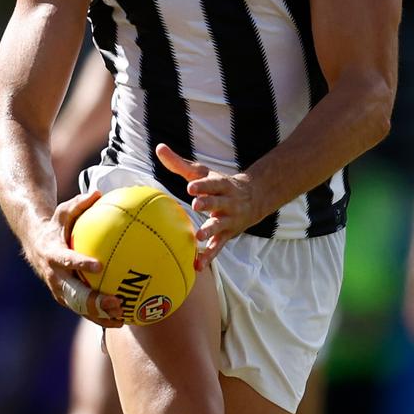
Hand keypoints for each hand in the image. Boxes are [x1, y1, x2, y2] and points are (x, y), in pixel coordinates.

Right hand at [26, 191, 123, 326]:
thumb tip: (97, 193)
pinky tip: (122, 319)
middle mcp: (55, 276)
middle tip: (116, 301)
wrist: (35, 244)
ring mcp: (59, 290)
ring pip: (79, 307)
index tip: (98, 265)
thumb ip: (79, 204)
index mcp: (53, 254)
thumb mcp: (63, 211)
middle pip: (74, 293)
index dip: (81, 263)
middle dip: (94, 301)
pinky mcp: (65, 298)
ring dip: (99, 315)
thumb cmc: (54, 225)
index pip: (67, 260)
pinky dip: (99, 316)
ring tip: (122, 318)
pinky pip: (83, 310)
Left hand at [156, 143, 261, 269]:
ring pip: (220, 225)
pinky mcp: (227, 235)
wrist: (254, 198)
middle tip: (196, 205)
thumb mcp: (203, 172)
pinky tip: (197, 265)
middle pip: (218, 202)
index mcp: (222, 185)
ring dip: (210, 231)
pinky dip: (209, 256)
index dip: (204, 185)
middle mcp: (228, 202)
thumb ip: (180, 163)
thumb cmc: (219, 183)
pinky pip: (218, 247)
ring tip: (198, 236)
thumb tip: (159, 148)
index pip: (213, 184)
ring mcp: (229, 219)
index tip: (191, 187)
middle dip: (208, 204)